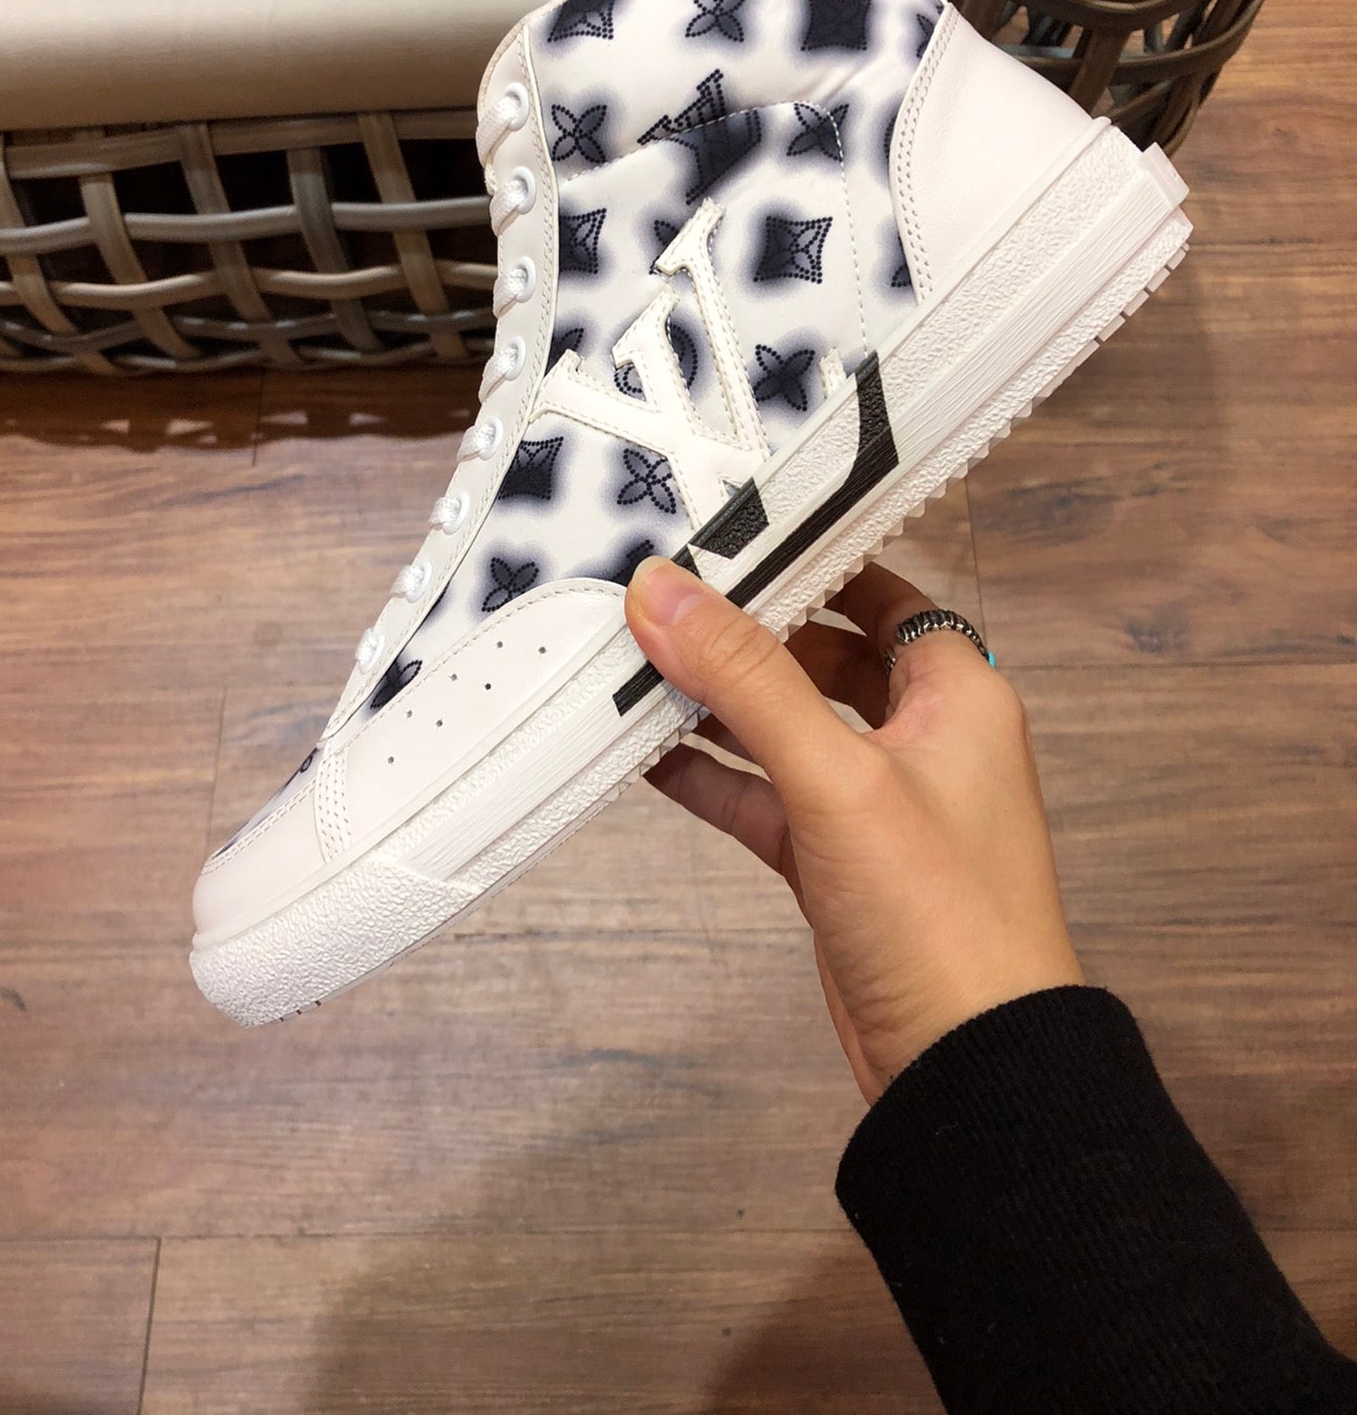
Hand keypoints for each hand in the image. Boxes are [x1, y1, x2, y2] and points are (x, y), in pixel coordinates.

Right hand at [625, 557, 1082, 1098]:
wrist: (966, 1068)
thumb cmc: (937, 911)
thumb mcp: (836, 779)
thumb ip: (749, 681)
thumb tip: (663, 590)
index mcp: (957, 694)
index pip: (880, 590)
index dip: (810, 557)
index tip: (723, 528)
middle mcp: (923, 737)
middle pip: (821, 654)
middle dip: (744, 631)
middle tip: (655, 593)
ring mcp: (876, 803)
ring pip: (786, 728)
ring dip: (717, 703)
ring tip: (629, 663)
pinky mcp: (836, 862)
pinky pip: (765, 798)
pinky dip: (713, 777)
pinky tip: (643, 758)